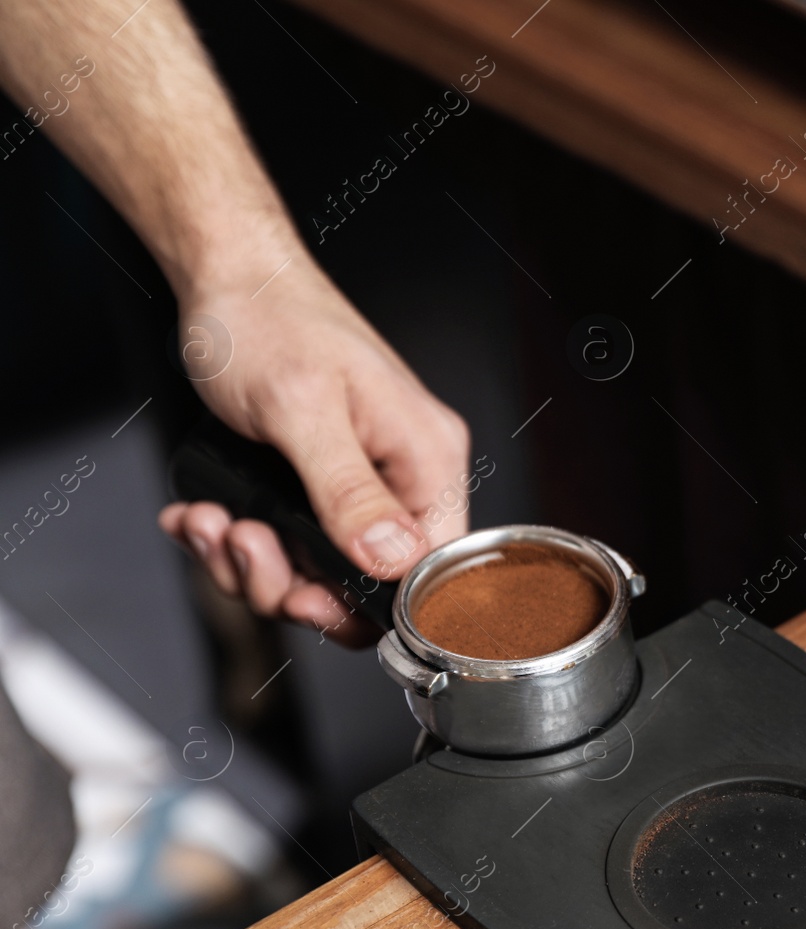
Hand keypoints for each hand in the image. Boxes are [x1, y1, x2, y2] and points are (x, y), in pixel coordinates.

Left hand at [159, 252, 469, 646]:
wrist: (228, 279)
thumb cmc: (273, 320)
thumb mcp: (304, 410)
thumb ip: (349, 491)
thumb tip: (391, 558)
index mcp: (426, 459)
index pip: (432, 571)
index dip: (369, 602)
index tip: (307, 595)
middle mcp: (402, 478)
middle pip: (366, 585)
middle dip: (289, 581)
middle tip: (244, 544)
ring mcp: (359, 485)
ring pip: (316, 573)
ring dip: (249, 561)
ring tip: (213, 520)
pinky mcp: (317, 487)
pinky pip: (286, 546)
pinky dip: (232, 542)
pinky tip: (205, 513)